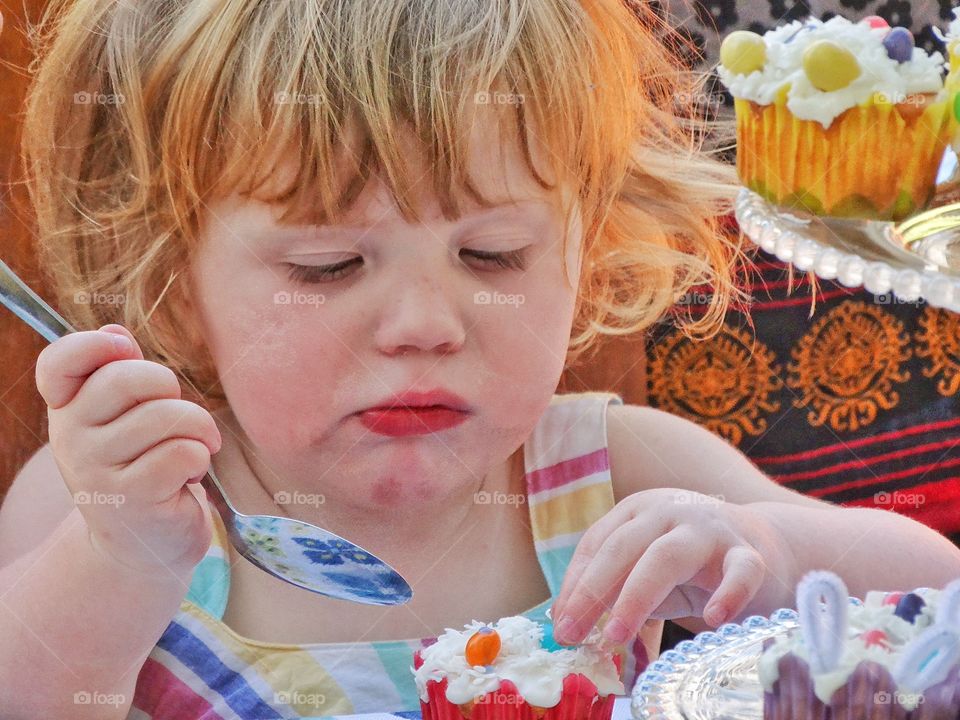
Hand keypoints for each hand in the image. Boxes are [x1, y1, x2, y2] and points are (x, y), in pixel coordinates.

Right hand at [36, 324, 221, 574]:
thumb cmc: (141, 469)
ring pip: (168, 415)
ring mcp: (100, 470)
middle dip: (171, 389)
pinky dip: (201, 458)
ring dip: (199, 429)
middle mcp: (73, 438)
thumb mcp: (121, 422)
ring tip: (193, 449)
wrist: (142, 547)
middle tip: (181, 416)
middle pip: (129, 378)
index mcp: (68, 410)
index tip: (123, 351)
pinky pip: (185, 452)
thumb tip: (114, 331)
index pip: (59, 363)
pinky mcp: (134, 497)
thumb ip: (118, 375)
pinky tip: (189, 477)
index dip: (93, 346)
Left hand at [550, 488, 774, 645]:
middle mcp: (668, 511)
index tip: (560, 623)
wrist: (764, 546)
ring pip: (666, 556)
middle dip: (592, 592)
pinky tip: (713, 619)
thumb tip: (569, 623)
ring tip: (616, 635)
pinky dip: (727, 594)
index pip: (596, 544)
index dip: (575, 583)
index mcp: (637, 511)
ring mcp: (709, 529)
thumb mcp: (645, 571)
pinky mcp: (748, 553)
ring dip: (636, 596)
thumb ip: (614, 588)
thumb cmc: (691, 564)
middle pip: (622, 547)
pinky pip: (739, 572)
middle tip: (572, 633)